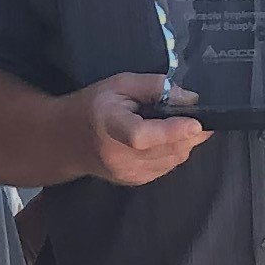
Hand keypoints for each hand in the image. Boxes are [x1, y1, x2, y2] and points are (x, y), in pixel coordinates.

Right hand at [59, 71, 210, 186]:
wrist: (66, 140)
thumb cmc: (93, 106)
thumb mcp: (120, 84)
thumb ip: (155, 86)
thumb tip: (190, 98)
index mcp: (110, 126)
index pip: (141, 136)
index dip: (171, 131)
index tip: (196, 123)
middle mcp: (118, 156)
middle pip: (167, 149)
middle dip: (190, 134)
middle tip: (198, 116)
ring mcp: (127, 173)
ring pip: (174, 159)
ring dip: (184, 143)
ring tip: (177, 125)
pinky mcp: (135, 181)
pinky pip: (168, 166)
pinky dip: (174, 152)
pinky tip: (164, 140)